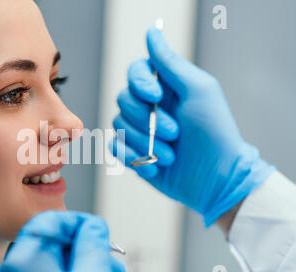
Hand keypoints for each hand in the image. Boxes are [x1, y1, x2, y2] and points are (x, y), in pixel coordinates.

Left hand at [0, 210, 125, 271]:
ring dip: (80, 271)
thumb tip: (93, 227)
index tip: (97, 231)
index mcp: (19, 264)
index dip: (79, 222)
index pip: (48, 221)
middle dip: (85, 251)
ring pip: (49, 270)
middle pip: (50, 247)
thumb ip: (93, 243)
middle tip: (109, 261)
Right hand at [111, 27, 274, 226]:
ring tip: (170, 155)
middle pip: (123, 99)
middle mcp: (150, 107)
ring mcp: (140, 131)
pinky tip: (156, 166)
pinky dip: (133, 157)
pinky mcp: (134, 153)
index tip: (157, 95)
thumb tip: (152, 32)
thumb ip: (170, 63)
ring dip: (145, 142)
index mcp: (165, 88)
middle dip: (147, 120)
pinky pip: (115, 148)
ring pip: (118, 125)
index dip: (139, 83)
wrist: (215, 179)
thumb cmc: (214, 132)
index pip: (135, 72)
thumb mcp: (198, 90)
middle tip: (175, 133)